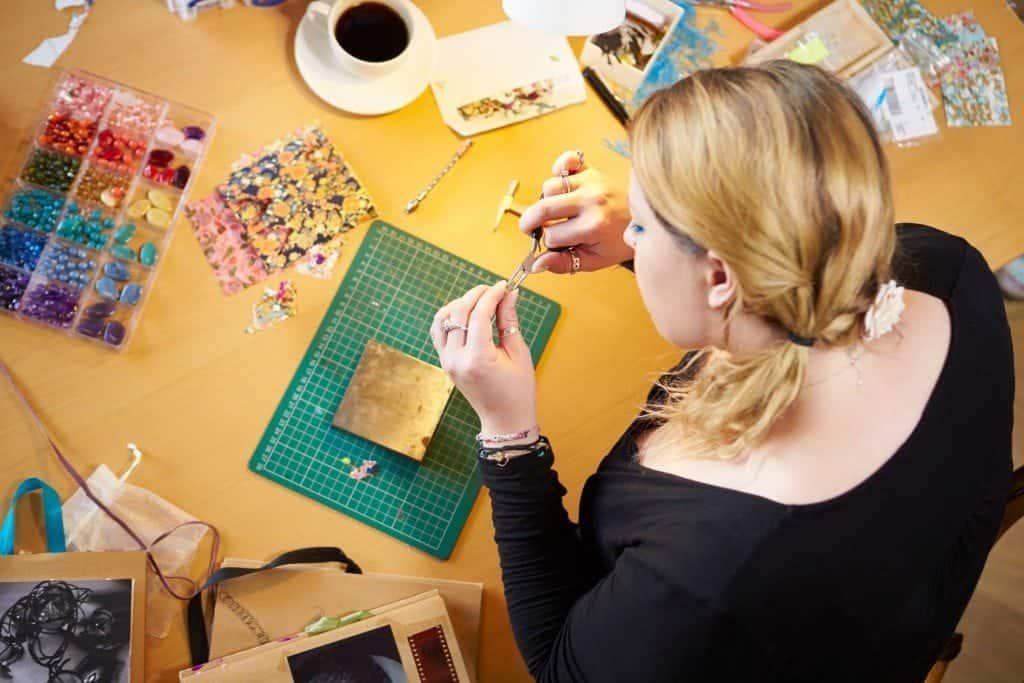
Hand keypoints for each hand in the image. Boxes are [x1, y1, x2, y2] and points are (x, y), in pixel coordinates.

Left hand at [430, 282, 537, 437]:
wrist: (504, 419)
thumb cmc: (517, 390)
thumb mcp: (518, 353)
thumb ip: (509, 321)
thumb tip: (509, 294)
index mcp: (478, 359)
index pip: (479, 315)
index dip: (492, 295)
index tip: (504, 286)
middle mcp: (456, 359)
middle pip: (458, 312)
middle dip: (476, 295)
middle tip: (494, 289)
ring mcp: (446, 361)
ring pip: (442, 318)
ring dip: (460, 303)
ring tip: (480, 301)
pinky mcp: (444, 362)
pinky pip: (438, 331)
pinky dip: (450, 316)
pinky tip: (466, 313)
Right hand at [518, 150, 633, 274]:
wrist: (644, 218)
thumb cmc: (619, 241)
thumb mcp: (594, 260)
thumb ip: (563, 263)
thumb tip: (535, 264)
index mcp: (592, 226)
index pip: (551, 235)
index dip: (550, 243)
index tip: (558, 244)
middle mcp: (590, 201)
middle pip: (543, 209)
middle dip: (531, 222)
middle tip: (531, 228)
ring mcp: (591, 182)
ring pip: (549, 187)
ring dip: (547, 200)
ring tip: (559, 210)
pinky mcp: (592, 169)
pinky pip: (566, 160)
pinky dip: (559, 168)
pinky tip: (563, 185)